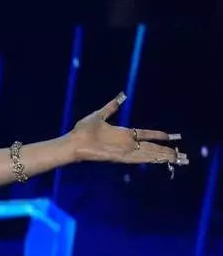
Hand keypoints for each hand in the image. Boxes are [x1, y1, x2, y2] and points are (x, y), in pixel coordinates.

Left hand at [67, 93, 187, 167]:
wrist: (73, 141)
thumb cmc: (82, 130)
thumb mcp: (99, 115)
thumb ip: (111, 107)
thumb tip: (121, 96)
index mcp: (124, 134)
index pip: (146, 134)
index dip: (159, 136)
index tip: (172, 136)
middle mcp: (127, 143)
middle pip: (151, 147)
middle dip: (166, 150)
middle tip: (182, 153)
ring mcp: (124, 151)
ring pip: (149, 154)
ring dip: (163, 156)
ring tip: (178, 158)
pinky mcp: (120, 157)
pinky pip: (139, 158)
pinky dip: (150, 158)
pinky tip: (161, 159)